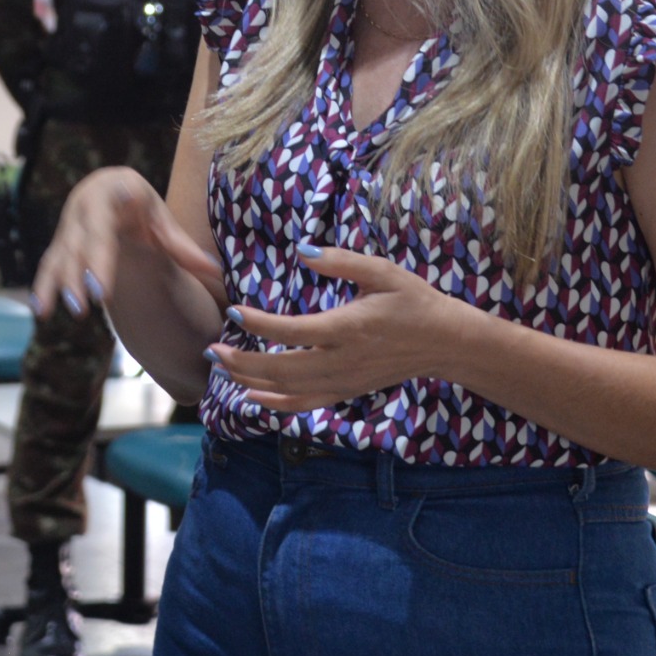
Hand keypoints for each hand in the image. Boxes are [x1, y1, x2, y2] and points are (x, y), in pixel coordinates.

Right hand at [30, 165, 226, 319]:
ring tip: (62, 311)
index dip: (100, 255)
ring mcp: (69, 224)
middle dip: (80, 273)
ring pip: (60, 255)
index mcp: (110, 190)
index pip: (104, 226)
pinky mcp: (60, 242)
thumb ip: (183, 247)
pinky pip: (49, 264)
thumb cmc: (143, 206)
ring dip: (58, 283)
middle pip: (79, 243)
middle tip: (87, 303)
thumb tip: (215, 270)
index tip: (102, 286)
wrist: (111, 188)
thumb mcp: (162, 220)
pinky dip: (43, 286)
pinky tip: (39, 311)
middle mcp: (83, 204)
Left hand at [210, 241, 472, 410]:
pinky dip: (276, 404)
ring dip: (251, 382)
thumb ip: (342, 262)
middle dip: (242, 363)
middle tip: (211, 350)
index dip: (259, 324)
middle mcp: (342, 361)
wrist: (444, 342)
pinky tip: (251, 397)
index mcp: (348, 329)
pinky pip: (306, 404)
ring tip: (220, 368)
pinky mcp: (346, 391)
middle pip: (281, 369)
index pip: (293, 331)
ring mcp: (344, 381)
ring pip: (289, 391)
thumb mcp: (382, 271)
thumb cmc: (413, 300)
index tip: (233, 311)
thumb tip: (304, 251)